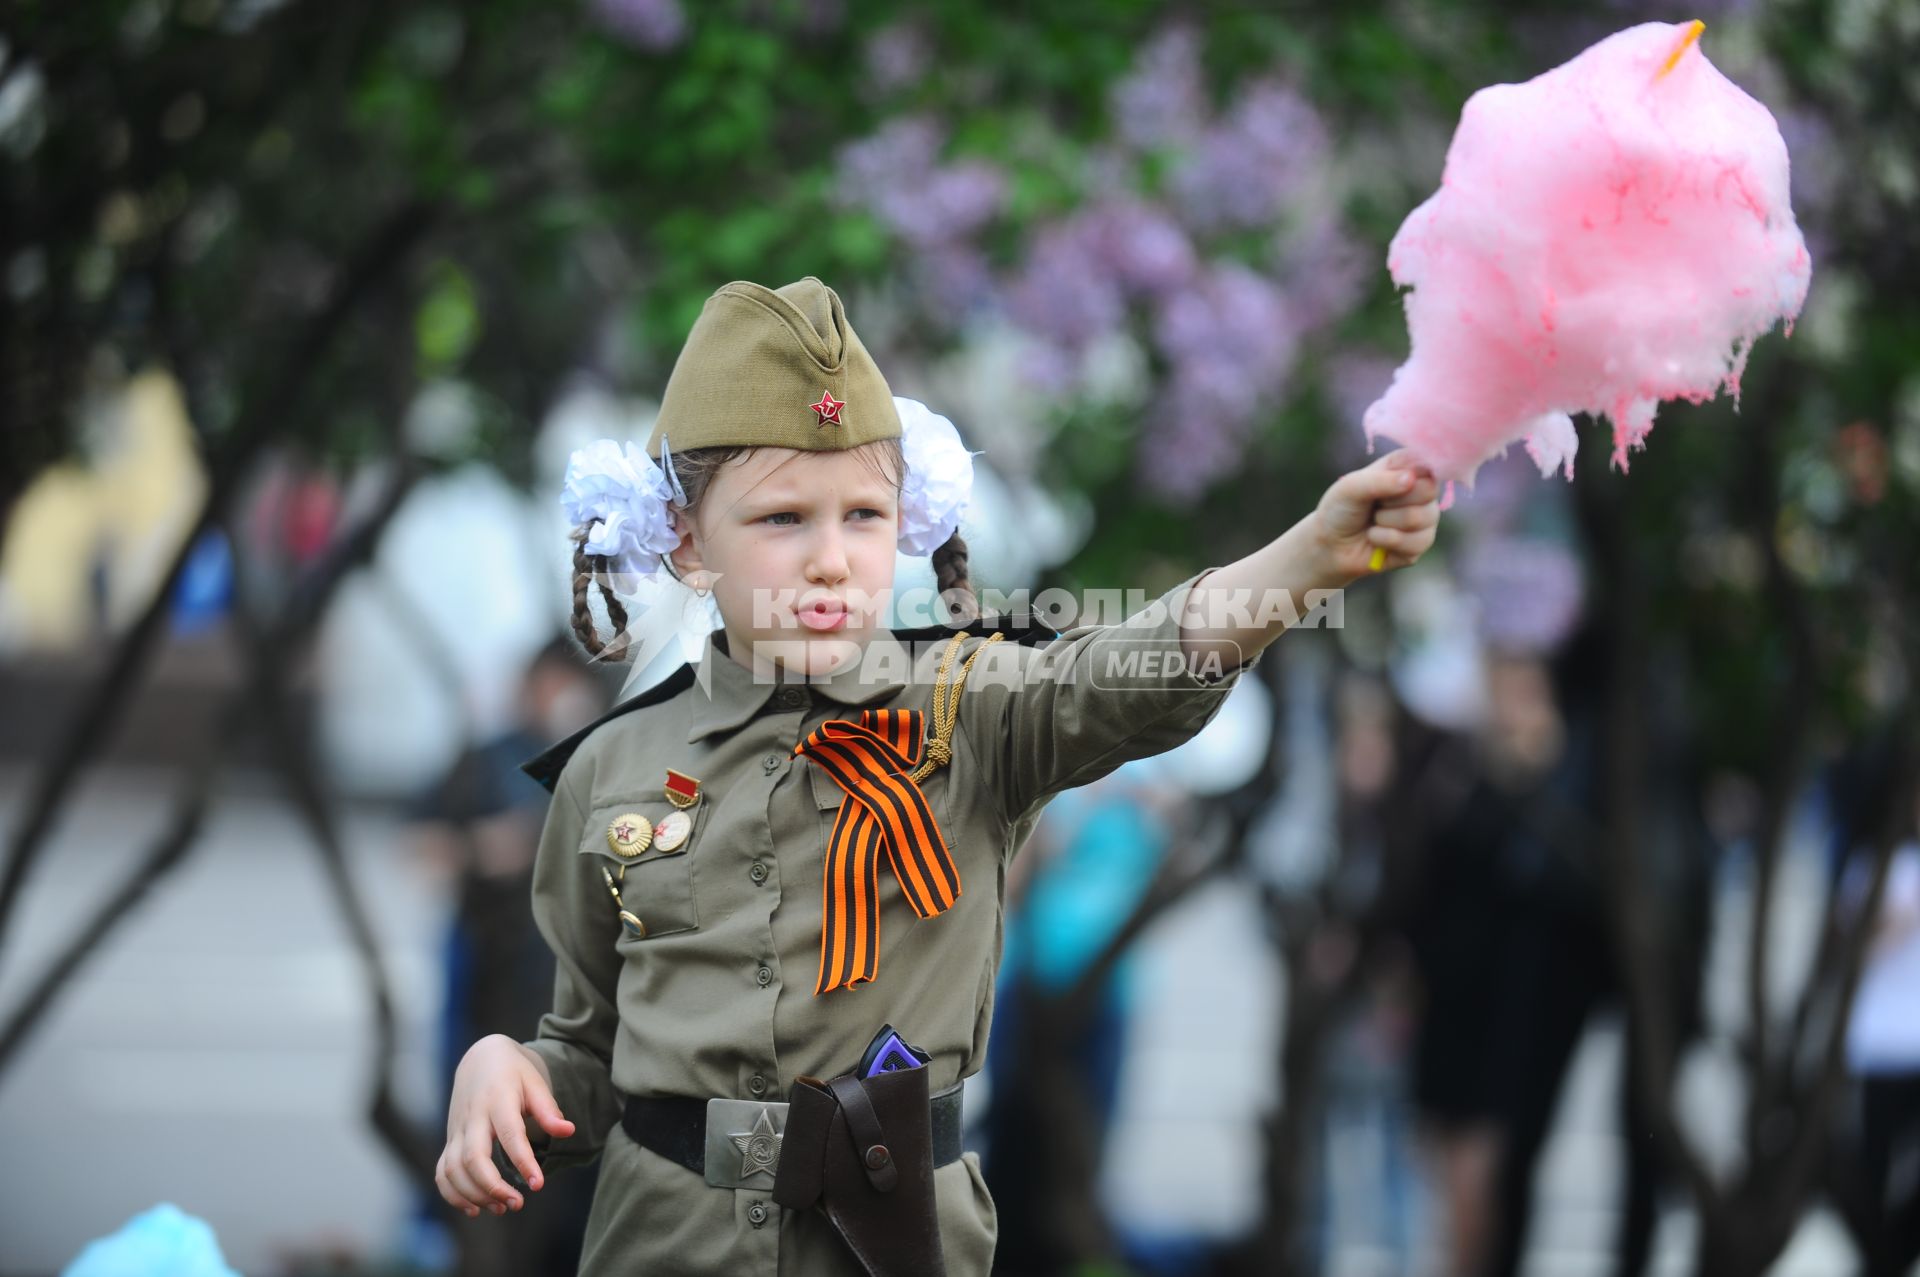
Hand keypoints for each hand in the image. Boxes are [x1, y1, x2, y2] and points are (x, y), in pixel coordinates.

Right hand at [436, 1035, 575, 1217]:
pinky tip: (476, 1208)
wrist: (480, 1060)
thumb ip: (548, 1109)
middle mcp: (472, 1117)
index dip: (523, 1161)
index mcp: (497, 1099)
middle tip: (518, 1204)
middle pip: (474, 1158)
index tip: (537, 1185)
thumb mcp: (534, 1083)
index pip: (509, 1134)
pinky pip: (443, 1172)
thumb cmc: (513, 1073)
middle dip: (493, 1187)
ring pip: (454, 1169)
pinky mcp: (450, 1141)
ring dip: (475, 1194)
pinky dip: (454, 1194)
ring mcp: (457, 1131)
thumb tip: (568, 1131)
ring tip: (502, 1208)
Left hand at [1312, 449, 1440, 581]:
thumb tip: (1410, 479)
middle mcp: (1420, 489)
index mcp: (1405, 466)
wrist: (1330, 545)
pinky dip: (1387, 541)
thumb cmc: (1340, 509)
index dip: (1408, 474)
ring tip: (1373, 522)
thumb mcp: (1350, 488)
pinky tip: (1376, 538)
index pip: (1427, 461)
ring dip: (1387, 523)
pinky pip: (1417, 543)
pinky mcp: (1420, 544)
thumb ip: (1379, 481)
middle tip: (1375, 504)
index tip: (1385, 483)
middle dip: (1392, 501)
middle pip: (1429, 490)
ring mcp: (1424, 517)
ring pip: (1421, 518)